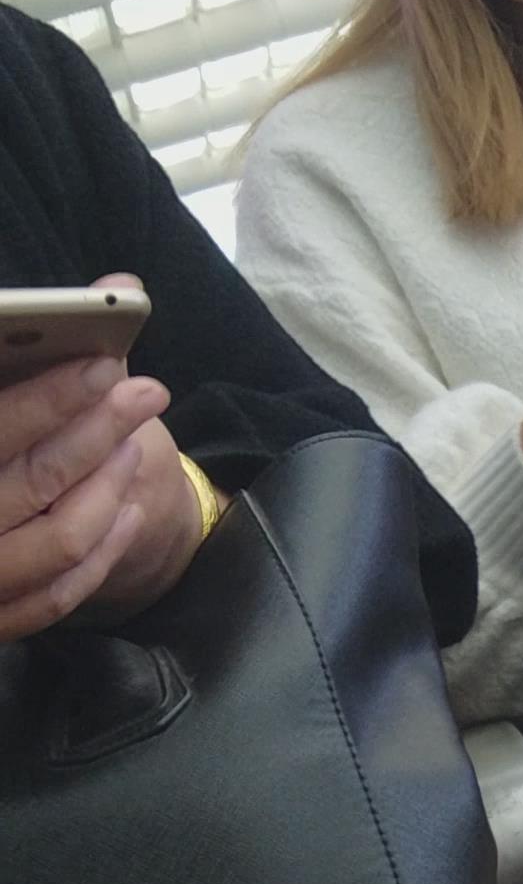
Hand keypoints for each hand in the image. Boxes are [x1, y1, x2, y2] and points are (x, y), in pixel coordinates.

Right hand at [0, 331, 202, 643]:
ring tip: (132, 445)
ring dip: (107, 488)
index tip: (108, 364)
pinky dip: (101, 549)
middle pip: (35, 479)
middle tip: (147, 393)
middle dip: (98, 430)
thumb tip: (117, 288)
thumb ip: (39, 350)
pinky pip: (58, 595)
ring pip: (58, 538)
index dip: (52, 397)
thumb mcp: (0, 399)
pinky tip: (125, 507)